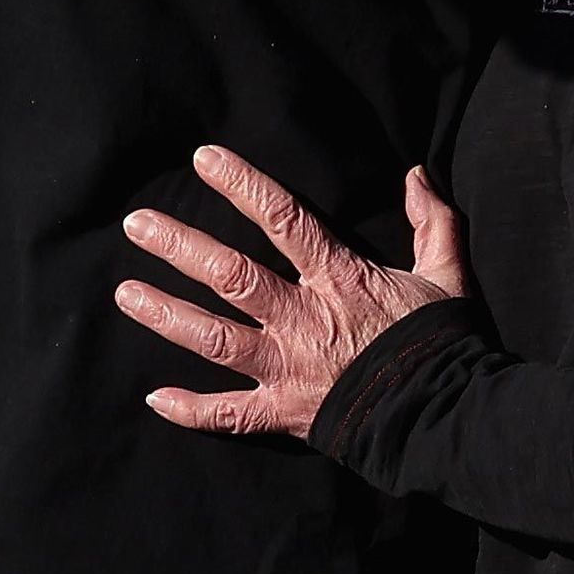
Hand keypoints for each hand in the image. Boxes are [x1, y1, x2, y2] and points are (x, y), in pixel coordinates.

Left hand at [116, 148, 468, 440]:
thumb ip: (433, 221)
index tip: (203, 159)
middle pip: (230, 275)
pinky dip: (192, 411)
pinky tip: (155, 399)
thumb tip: (418, 173)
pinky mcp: (284, 413)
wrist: (445, 415)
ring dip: (167, 316)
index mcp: (338, 278)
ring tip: (126, 294)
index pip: (283, 218)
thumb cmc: (442, 342)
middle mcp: (302, 319)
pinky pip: (230, 415)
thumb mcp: (447, 273)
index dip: (242, 185)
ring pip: (215, 339)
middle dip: (180, 247)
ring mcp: (288, 368)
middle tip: (138, 224)